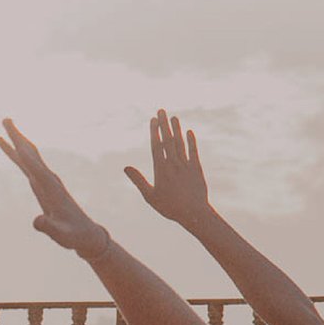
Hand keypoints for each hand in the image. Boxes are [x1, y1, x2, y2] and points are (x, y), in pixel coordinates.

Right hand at [0, 119, 110, 257]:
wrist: (85, 234)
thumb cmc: (73, 235)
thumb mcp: (61, 235)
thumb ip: (48, 227)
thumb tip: (36, 222)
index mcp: (52, 188)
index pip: (35, 168)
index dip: (24, 155)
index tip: (12, 139)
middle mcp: (49, 179)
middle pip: (31, 154)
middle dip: (19, 138)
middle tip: (6, 119)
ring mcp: (45, 180)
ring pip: (29, 156)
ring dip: (17, 140)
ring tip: (5, 125)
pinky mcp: (41, 184)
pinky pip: (26, 165)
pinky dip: (16, 154)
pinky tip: (8, 147)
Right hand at [124, 109, 212, 227]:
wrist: (194, 214)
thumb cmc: (169, 207)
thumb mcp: (150, 196)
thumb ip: (138, 180)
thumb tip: (125, 167)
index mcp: (161, 169)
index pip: (156, 146)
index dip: (154, 131)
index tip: (153, 119)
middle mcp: (173, 164)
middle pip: (168, 140)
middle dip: (164, 124)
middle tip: (161, 110)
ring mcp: (186, 165)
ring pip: (180, 143)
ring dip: (176, 129)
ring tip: (173, 117)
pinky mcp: (197, 169)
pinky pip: (193, 151)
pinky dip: (191, 141)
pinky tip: (189, 132)